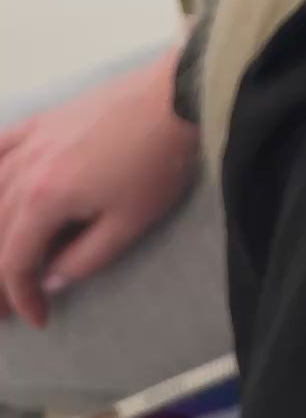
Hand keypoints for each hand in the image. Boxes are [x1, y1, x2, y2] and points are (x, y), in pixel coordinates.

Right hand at [0, 47, 197, 328]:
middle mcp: (25, 169)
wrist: (176, 98)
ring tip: (0, 258)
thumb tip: (50, 280)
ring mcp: (31, 139)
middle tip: (6, 307)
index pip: (13, 261)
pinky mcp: (43, 119)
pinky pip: (0, 144)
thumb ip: (82, 260)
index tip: (39, 320)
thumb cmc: (155, 164)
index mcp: (43, 199)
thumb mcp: (126, 225)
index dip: (21, 296)